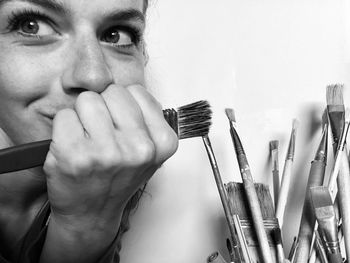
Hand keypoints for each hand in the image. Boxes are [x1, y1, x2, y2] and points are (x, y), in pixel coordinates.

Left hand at [41, 84, 177, 260]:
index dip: (124, 106)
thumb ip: (147, 116)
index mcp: (163, 143)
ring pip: (87, 99)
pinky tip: (72, 148)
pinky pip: (64, 115)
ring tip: (88, 140)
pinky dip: (64, 128)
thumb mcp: (149, 151)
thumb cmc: (117, 178)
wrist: (92, 212)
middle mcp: (139, 148)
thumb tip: (129, 89)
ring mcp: (107, 152)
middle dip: (105, 107)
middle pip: (112, 91)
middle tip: (103, 133)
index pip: (137, 91)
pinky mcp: (74, 155)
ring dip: (83, 116)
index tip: (122, 126)